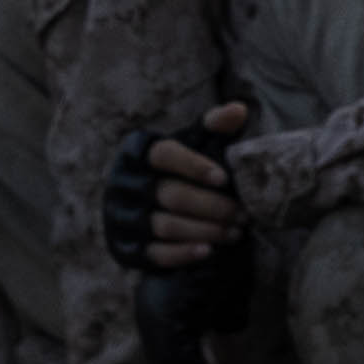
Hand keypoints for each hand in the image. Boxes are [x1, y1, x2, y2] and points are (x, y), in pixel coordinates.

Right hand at [112, 103, 251, 275]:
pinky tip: (207, 250)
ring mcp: (121, 215)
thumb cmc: (182, 171)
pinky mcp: (125, 246)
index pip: (164, 154)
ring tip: (235, 232)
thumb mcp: (195, 146)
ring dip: (205, 230)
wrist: (152, 208)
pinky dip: (182, 252)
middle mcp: (123, 182)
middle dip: (212, 206)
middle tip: (243, 214)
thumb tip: (239, 110)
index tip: (224, 179)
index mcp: (137, 152)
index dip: (193, 165)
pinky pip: (154, 253)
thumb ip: (215, 128)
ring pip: (165, 225)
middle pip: (170, 195)